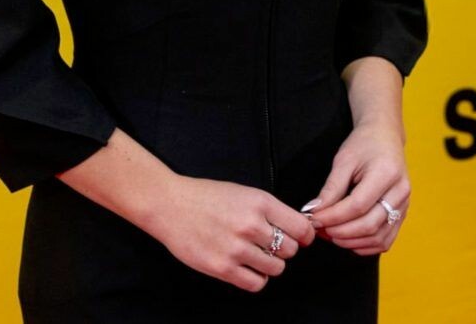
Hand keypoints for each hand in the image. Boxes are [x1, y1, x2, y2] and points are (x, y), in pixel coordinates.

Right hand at [145, 174, 317, 291]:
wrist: (170, 206)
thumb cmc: (206, 197)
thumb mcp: (244, 193)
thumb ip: (270, 210)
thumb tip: (299, 229)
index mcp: (260, 202)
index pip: (302, 228)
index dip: (304, 235)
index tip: (300, 238)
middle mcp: (251, 225)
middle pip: (291, 250)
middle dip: (284, 249)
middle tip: (269, 244)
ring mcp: (237, 249)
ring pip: (276, 268)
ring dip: (269, 264)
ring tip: (255, 255)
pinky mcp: (223, 268)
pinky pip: (256, 283)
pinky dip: (256, 278)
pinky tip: (246, 267)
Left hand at [305, 120, 409, 254]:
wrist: (385, 136)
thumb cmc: (364, 144)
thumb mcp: (343, 160)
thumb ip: (331, 188)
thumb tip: (314, 212)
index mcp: (386, 173)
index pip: (357, 205)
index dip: (333, 217)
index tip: (314, 219)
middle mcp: (400, 192)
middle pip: (369, 225)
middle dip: (340, 232)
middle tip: (319, 230)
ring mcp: (405, 205)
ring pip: (378, 238)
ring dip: (351, 242)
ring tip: (330, 235)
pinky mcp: (403, 214)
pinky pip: (385, 240)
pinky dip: (365, 246)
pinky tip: (347, 240)